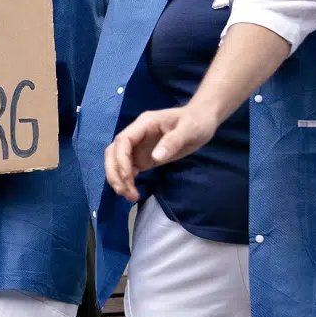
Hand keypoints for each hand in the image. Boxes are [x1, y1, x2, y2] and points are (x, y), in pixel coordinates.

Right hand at [104, 105, 220, 201]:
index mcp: (144, 124)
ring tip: (130, 196)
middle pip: (113, 152)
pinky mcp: (142, 156)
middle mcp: (136, 134)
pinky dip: (126, 180)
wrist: (202, 120)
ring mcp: (138, 145)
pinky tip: (133, 192)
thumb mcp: (189, 130)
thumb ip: (172, 142)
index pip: (123, 140)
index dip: (121, 159)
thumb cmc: (197, 122)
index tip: (128, 177)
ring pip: (117, 161)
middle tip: (124, 192)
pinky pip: (127, 168)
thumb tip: (155, 158)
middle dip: (114, 172)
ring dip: (118, 178)